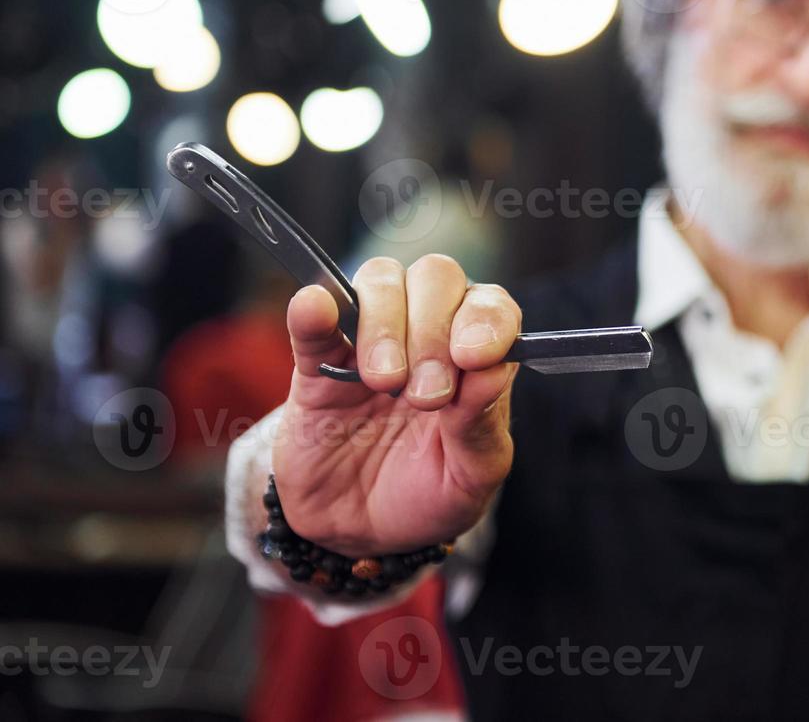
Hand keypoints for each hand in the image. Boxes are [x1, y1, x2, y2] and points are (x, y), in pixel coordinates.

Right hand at [270, 254, 519, 554]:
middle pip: (436, 278)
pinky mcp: (316, 365)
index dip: (485, 320)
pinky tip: (316, 310)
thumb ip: (482, 427)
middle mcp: (427, 334)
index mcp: (475, 357)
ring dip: (385, 324)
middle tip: (426, 395)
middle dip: (433, 330)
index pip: (490, 306)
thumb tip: (493, 370)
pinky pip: (314, 319)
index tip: (474, 356)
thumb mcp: (470, 478)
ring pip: (381, 282)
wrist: (358, 532)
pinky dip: (316, 309)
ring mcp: (370, 343)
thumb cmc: (428, 495)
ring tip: (384, 383)